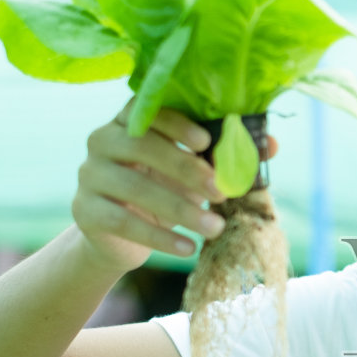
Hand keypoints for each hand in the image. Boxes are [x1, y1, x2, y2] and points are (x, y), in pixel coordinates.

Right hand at [73, 100, 278, 271]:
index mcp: (129, 120)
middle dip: (187, 170)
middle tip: (222, 192)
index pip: (150, 110)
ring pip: (136, 188)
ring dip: (180, 210)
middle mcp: (102, 139)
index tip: (206, 141)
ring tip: (215, 227)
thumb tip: (272, 144)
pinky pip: (123, 222)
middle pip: (142, 147)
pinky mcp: (85, 210)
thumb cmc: (163, 190)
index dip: (177, 124)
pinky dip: (158, 237)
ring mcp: (89, 175)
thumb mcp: (193, 173)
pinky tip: (186, 247)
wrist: (121, 237)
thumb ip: (226, 155)